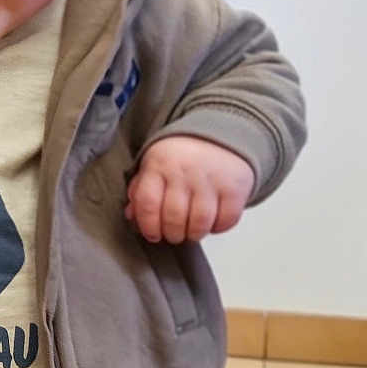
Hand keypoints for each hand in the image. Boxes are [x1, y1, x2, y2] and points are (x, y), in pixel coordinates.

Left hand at [126, 136, 255, 244]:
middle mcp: (185, 170)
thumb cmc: (183, 157)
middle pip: (173, 218)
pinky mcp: (235, 187)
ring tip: (192, 230)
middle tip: (174, 233)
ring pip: (199, 223)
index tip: (153, 234)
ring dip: (194, 234)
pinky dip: (218, 228)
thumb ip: (140, 191)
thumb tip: (131, 215)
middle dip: (172, 234)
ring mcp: (211, 178)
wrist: (221, 133)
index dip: (148, 227)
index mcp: (160, 164)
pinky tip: (212, 222)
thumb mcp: (155, 165)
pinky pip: (226, 220)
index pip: (147, 204)